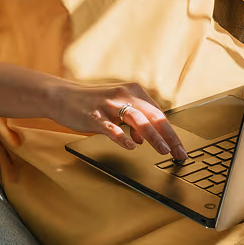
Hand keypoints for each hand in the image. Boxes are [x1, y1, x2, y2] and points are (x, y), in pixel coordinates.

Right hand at [49, 79, 187, 159]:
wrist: (63, 97)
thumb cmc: (92, 104)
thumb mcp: (116, 109)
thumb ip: (132, 122)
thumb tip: (143, 140)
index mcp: (133, 91)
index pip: (158, 113)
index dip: (171, 132)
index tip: (180, 149)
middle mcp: (124, 94)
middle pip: (152, 115)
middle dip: (168, 136)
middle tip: (179, 153)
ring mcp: (109, 104)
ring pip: (136, 118)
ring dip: (152, 136)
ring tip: (163, 150)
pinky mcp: (94, 115)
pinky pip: (111, 127)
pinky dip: (122, 136)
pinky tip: (130, 146)